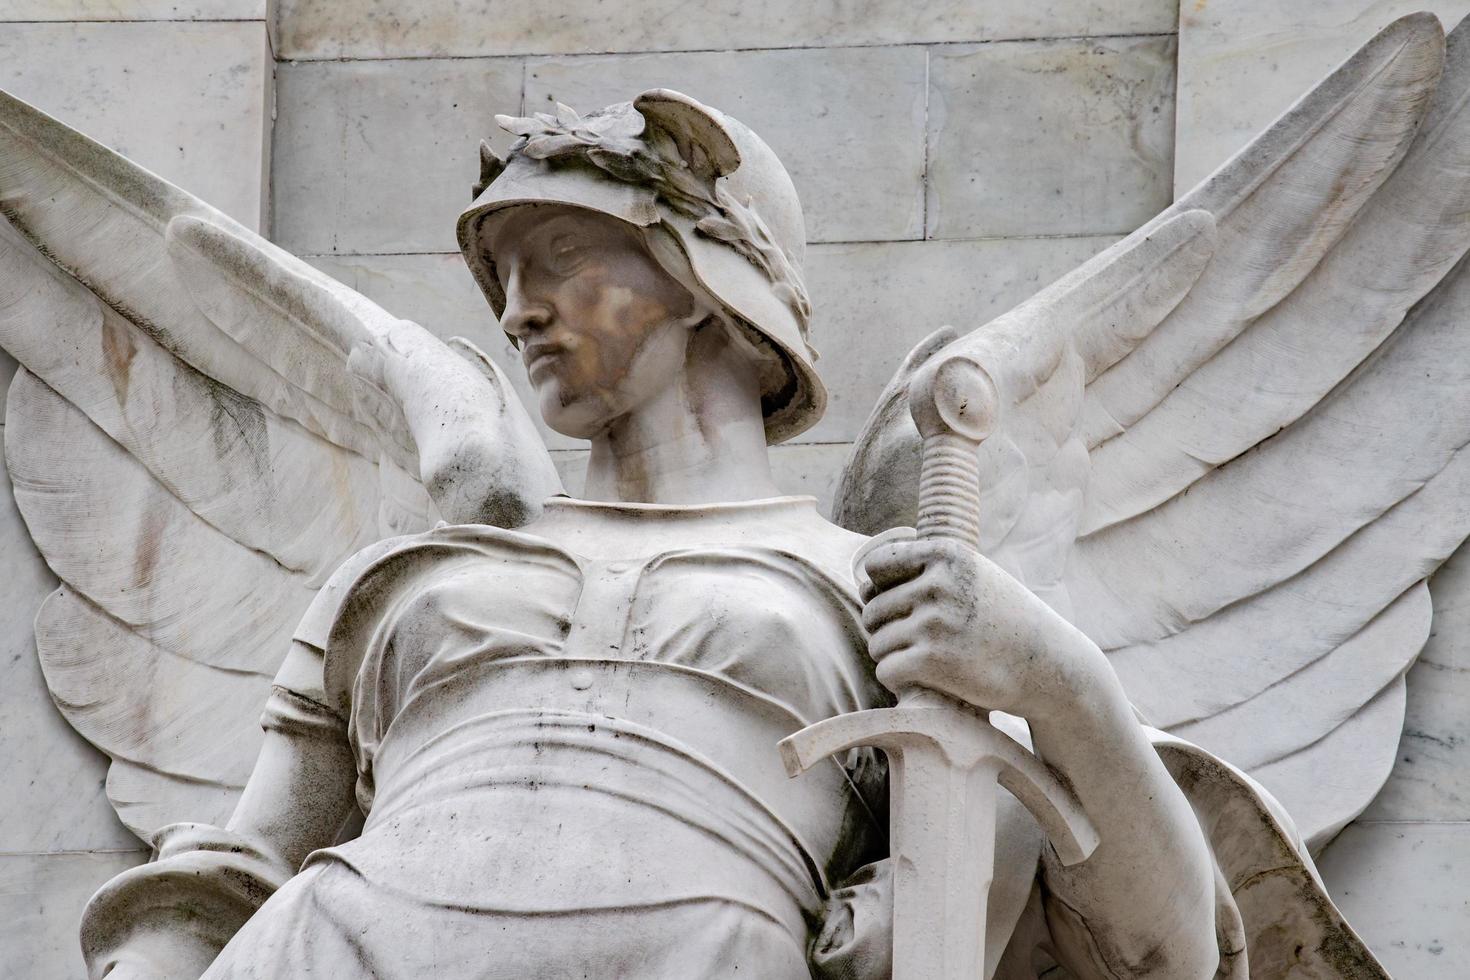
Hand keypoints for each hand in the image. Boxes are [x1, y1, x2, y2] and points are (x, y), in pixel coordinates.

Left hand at [859, 538, 1106, 721]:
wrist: (1048, 665)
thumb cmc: (1006, 620)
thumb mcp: (976, 574)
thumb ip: (929, 568)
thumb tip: (864, 582)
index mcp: (946, 554)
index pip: (877, 567)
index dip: (880, 589)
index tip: (901, 607)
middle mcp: (938, 584)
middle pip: (873, 610)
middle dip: (887, 629)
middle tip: (916, 643)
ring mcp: (934, 622)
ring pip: (877, 643)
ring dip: (892, 656)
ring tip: (922, 661)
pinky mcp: (932, 660)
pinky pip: (886, 671)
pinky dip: (897, 680)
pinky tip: (919, 680)